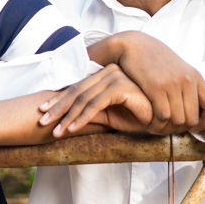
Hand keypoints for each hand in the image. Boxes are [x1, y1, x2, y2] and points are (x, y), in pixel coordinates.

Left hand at [37, 64, 154, 135]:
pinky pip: (97, 104)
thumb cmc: (137, 116)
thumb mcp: (107, 115)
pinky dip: (83, 117)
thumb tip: (66, 118)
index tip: (42, 112)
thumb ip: (89, 112)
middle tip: (42, 122)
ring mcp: (115, 77)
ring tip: (56, 131)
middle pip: (76, 92)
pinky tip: (72, 128)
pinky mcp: (122, 87)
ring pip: (84, 98)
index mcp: (103, 75)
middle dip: (57, 108)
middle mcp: (107, 72)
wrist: (162, 117)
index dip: (57, 101)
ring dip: (68, 116)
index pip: (76, 88)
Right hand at [89, 31, 204, 133]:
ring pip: (178, 120)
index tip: (192, 128)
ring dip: (166, 130)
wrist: (133, 45)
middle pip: (193, 119)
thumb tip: (193, 107)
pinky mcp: (156, 87)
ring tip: (157, 128)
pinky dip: (157, 125)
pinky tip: (150, 124)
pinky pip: (163, 116)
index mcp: (195, 77)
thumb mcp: (176, 69)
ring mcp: (173, 83)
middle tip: (167, 129)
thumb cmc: (153, 59)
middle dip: (180, 129)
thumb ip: (186, 85)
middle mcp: (187, 80)